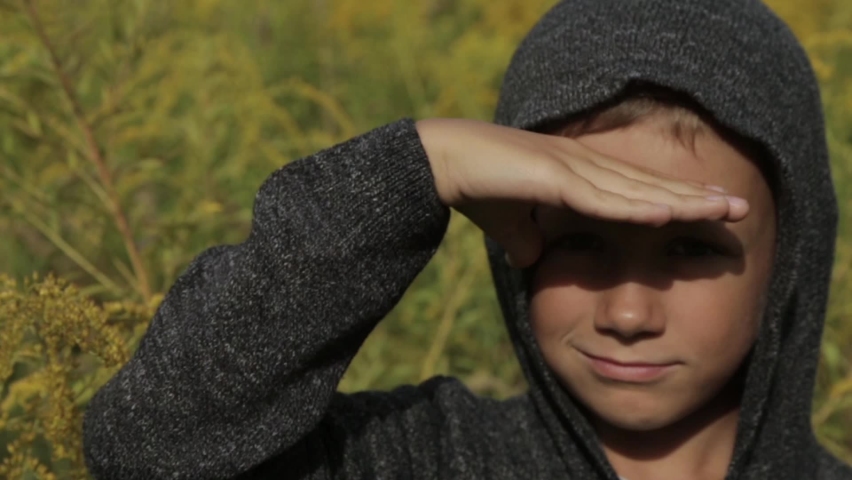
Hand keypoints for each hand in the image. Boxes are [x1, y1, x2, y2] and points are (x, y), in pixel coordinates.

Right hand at [415, 118, 747, 268]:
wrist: (443, 163)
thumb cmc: (478, 190)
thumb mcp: (512, 227)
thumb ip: (529, 243)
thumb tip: (535, 262)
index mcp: (580, 176)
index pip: (638, 191)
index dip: (677, 201)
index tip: (711, 212)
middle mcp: (585, 168)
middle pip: (650, 187)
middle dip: (696, 198)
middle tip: (740, 207)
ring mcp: (573, 169)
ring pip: (638, 191)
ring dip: (682, 201)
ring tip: (723, 209)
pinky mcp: (554, 177)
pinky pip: (603, 198)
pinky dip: (636, 208)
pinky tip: (668, 214)